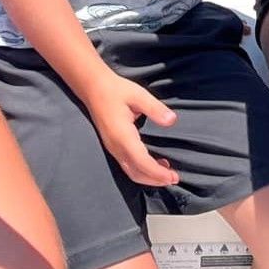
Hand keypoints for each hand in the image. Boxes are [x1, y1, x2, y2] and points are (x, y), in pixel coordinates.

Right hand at [80, 70, 179, 187]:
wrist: (93, 88)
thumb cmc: (116, 90)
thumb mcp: (138, 95)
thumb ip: (155, 109)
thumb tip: (171, 120)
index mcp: (123, 136)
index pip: (142, 162)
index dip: (157, 173)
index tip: (173, 177)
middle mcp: (116, 146)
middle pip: (136, 173)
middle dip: (155, 180)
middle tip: (174, 179)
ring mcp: (113, 148)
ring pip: (131, 172)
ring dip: (149, 177)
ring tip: (167, 174)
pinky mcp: (112, 146)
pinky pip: (127, 165)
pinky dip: (142, 170)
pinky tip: (153, 164)